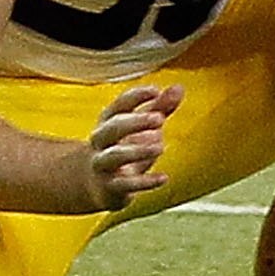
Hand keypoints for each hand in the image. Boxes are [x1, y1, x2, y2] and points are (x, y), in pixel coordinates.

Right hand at [79, 83, 181, 210]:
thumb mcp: (141, 126)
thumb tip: (179, 87)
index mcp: (108, 121)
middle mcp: (101, 141)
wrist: (95, 183)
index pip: (119, 105)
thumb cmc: (124, 145)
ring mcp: (103, 164)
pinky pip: (124, 185)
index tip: (155, 91)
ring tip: (161, 146)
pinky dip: (144, 182)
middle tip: (160, 118)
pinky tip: (164, 178)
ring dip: (137, 150)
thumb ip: (160, 108)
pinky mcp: (109, 187)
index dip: (135, 96)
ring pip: (115, 156)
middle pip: (113, 127)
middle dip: (135, 122)